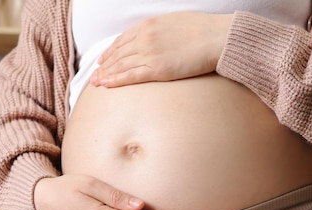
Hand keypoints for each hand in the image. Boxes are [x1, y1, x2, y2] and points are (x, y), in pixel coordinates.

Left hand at [91, 12, 232, 86]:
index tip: (103, 59)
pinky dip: (116, 80)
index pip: (122, 40)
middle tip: (94, 75)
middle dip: (104, 65)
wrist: (218, 38)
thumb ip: (160, 31)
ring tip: (96, 83)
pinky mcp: (157, 70)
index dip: (110, 51)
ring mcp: (150, 53)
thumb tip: (156, 39)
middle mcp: (145, 38)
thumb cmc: (203, 30)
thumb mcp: (175, 22)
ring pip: (121, 65)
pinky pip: (131, 76)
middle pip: (118, 54)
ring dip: (106, 74)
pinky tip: (106, 85)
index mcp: (149, 25)